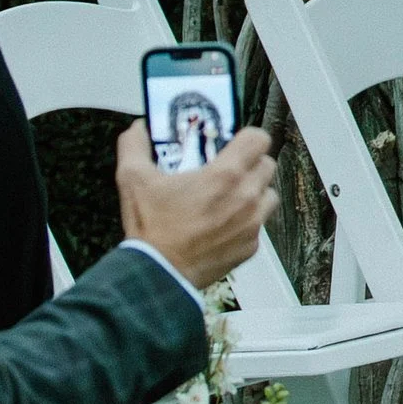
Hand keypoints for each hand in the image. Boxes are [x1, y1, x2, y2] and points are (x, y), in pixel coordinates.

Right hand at [115, 121, 276, 288]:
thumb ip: (135, 147)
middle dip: (250, 164)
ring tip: (230, 197)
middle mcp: (245, 196)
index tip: (235, 143)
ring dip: (255, 192)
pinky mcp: (250, 246)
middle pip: (267, 165)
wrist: (158, 274)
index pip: (259, 139)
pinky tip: (224, 224)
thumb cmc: (152, 230)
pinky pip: (259, 225)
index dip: (248, 137)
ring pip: (269, 195)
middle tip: (228, 171)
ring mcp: (251, 223)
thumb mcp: (134, 180)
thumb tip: (137, 129)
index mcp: (225, 174)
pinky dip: (247, 222)